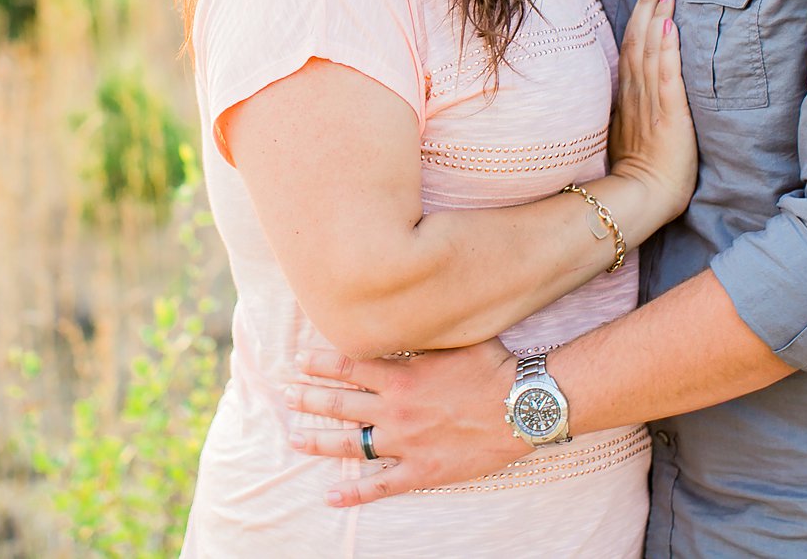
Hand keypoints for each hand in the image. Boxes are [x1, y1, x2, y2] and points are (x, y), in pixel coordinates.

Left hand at [284, 341, 524, 504]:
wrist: (522, 406)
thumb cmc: (492, 367)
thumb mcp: (453, 338)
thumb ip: (422, 331)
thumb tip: (402, 310)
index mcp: (401, 374)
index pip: (347, 366)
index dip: (318, 364)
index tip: (298, 361)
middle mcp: (395, 408)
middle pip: (339, 403)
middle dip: (307, 398)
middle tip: (284, 395)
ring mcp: (406, 442)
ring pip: (350, 444)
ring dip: (318, 441)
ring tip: (293, 437)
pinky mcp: (422, 470)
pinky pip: (380, 486)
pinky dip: (354, 493)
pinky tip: (331, 496)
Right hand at [606, 0, 696, 218]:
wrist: (639, 202)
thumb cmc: (639, 178)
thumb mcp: (629, 136)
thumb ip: (632, 111)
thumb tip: (635, 92)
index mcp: (627, 98)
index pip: (631, 49)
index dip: (639, 18)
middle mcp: (635, 95)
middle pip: (638, 40)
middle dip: (647, 5)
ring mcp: (650, 104)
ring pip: (649, 50)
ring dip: (656, 16)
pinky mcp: (669, 116)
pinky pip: (665, 77)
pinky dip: (666, 50)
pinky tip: (668, 26)